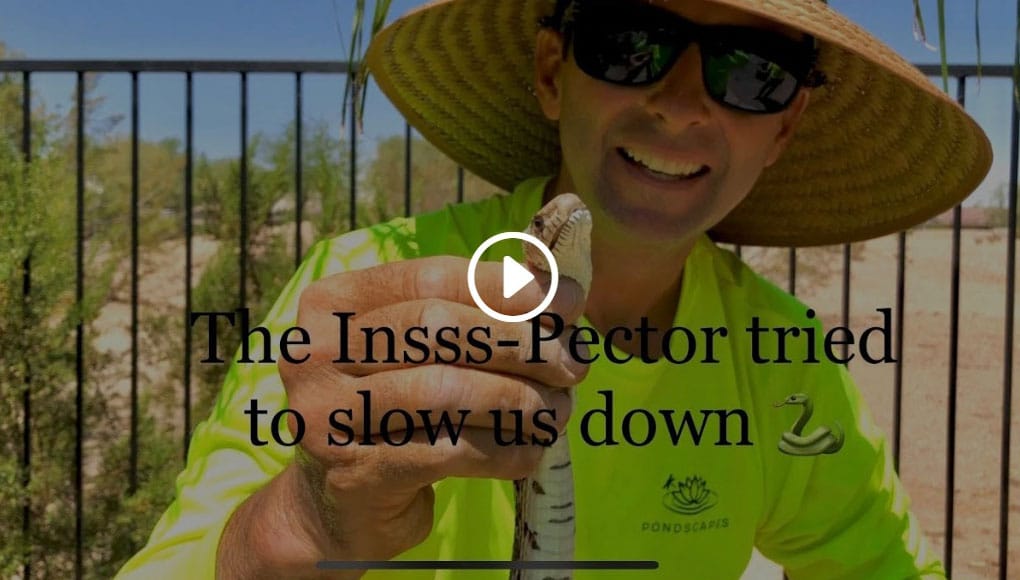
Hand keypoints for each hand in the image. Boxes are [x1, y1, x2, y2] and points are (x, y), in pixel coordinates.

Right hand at [226, 255, 587, 577]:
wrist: (339, 505)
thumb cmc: (394, 411)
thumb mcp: (417, 351)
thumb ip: (472, 314)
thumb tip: (561, 294)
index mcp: (331, 303)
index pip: (430, 277)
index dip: (506, 286)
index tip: (569, 303)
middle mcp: (313, 352)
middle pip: (438, 329)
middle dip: (520, 344)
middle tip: (572, 364)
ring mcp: (326, 415)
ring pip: (446, 390)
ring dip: (520, 400)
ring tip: (558, 410)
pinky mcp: (355, 474)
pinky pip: (451, 451)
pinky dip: (505, 450)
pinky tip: (532, 450)